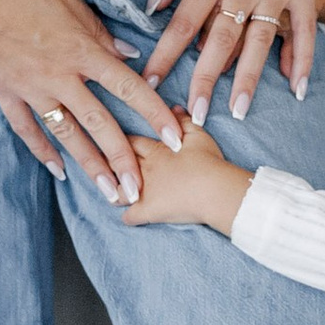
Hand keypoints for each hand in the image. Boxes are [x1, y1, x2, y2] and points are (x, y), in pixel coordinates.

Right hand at [0, 0, 181, 203]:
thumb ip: (98, 31)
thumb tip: (125, 54)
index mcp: (81, 48)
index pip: (129, 87)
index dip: (155, 114)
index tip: (176, 138)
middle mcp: (59, 75)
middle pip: (99, 123)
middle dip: (122, 159)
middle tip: (139, 189)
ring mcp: (29, 87)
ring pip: (66, 134)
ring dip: (88, 165)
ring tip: (107, 192)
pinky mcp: (2, 90)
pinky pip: (26, 128)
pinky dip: (42, 150)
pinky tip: (58, 171)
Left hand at [115, 131, 250, 233]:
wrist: (215, 189)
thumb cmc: (209, 161)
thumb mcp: (198, 135)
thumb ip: (184, 120)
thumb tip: (174, 108)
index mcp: (155, 149)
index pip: (130, 142)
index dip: (122, 141)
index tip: (118, 142)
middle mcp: (144, 168)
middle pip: (117, 162)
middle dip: (110, 162)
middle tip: (110, 165)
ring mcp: (143, 189)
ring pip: (118, 189)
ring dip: (116, 190)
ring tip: (118, 192)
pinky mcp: (147, 210)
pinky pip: (128, 216)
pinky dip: (129, 216)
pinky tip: (131, 216)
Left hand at [144, 0, 321, 121]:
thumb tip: (153, 4)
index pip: (183, 23)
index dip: (166, 55)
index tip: (151, 83)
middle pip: (220, 43)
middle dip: (205, 81)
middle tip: (195, 114)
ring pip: (260, 43)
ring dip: (248, 79)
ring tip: (238, 109)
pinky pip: (303, 30)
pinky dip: (302, 59)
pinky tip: (296, 86)